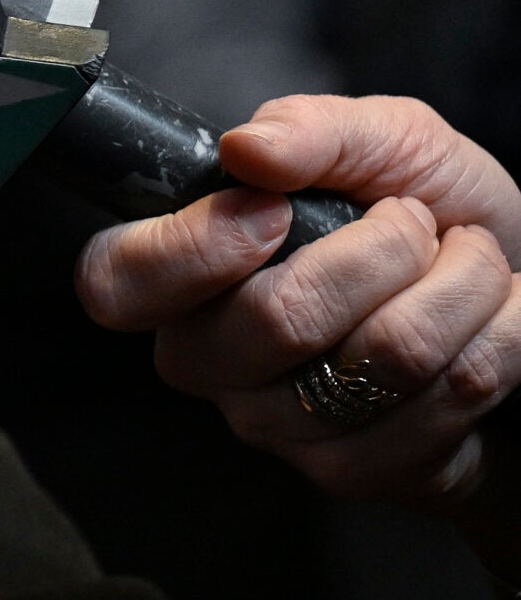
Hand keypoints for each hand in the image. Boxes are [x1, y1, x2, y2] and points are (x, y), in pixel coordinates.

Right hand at [78, 95, 520, 569]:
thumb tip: (247, 147)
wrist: (510, 288)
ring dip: (462, 285)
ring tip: (472, 261)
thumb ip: (311, 128)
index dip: (193, 249)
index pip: (119, 284)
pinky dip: (500, 333)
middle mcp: (210, 362)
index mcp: (178, 277)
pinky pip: (448, 395)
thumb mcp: (378, 140)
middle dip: (385, 248)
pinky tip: (492, 317)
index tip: (275, 208)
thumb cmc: (425, 211)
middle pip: (280, 318)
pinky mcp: (360, 471)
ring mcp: (280, 428)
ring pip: (384, 356)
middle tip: (414, 220)